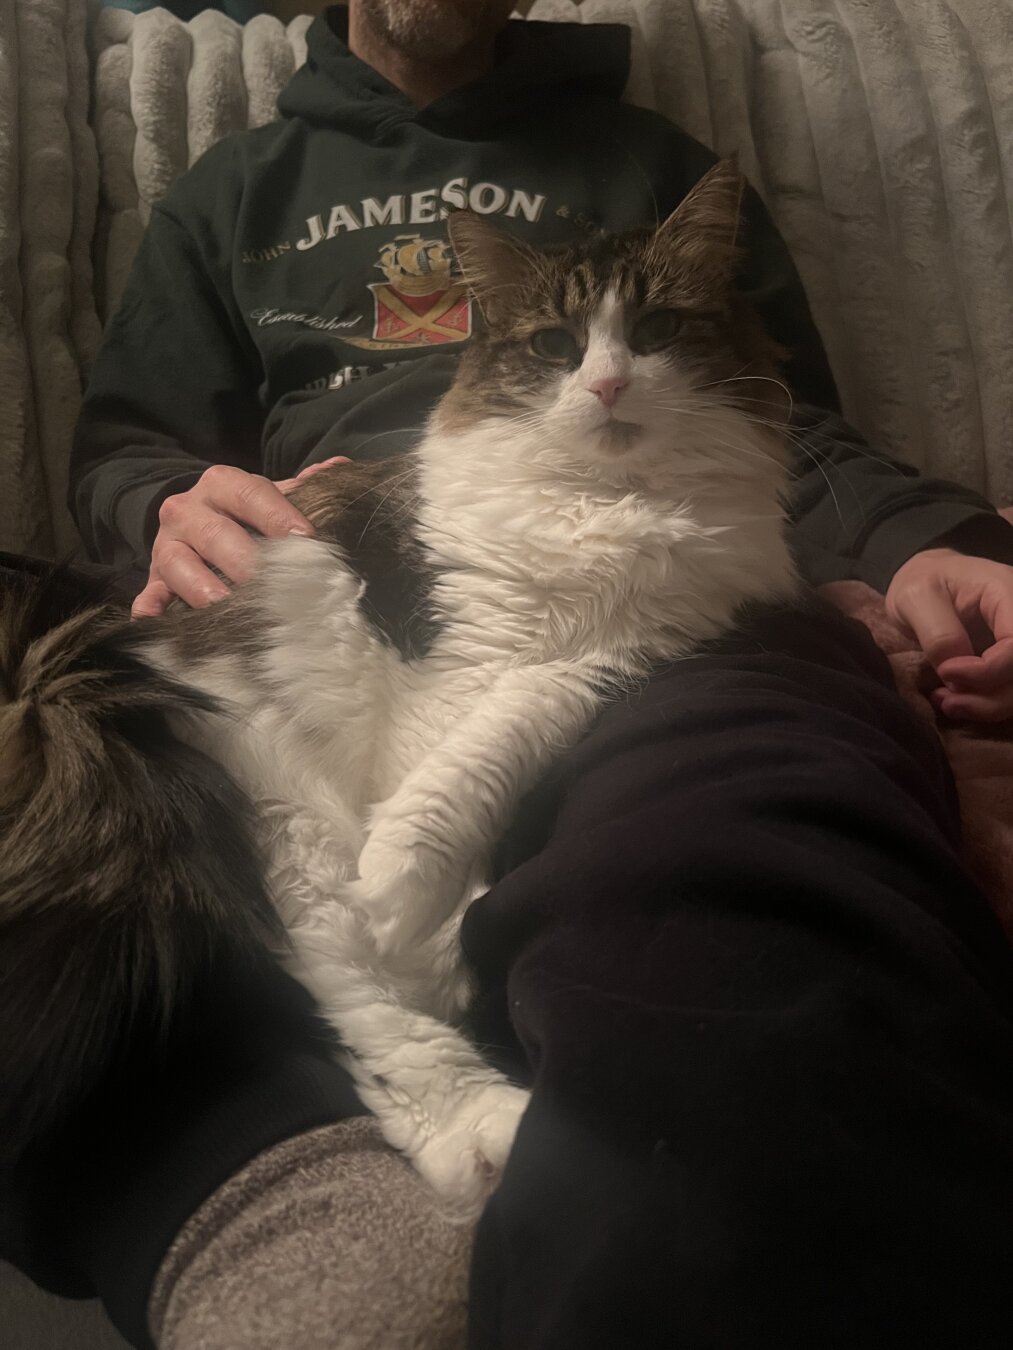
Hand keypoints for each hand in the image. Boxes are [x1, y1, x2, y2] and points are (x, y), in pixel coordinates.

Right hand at [131, 457, 346, 617]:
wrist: (191, 519)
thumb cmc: (242, 513)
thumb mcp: (268, 495)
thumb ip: (302, 488)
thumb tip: (340, 469)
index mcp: (222, 484)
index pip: (250, 494)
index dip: (278, 516)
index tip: (306, 541)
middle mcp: (188, 509)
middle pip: (216, 535)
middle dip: (246, 561)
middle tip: (275, 587)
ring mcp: (166, 544)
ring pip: (178, 563)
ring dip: (202, 587)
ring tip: (228, 607)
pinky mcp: (153, 577)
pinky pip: (147, 592)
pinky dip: (150, 609)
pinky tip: (155, 622)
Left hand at [885, 548, 1012, 721]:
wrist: (925, 582)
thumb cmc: (921, 583)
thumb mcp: (916, 598)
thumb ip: (938, 633)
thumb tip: (955, 672)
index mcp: (1007, 591)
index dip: (987, 669)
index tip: (946, 672)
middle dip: (990, 697)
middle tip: (946, 699)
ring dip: (987, 706)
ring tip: (946, 702)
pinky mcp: (1010, 663)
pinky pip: (1010, 693)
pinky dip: (986, 706)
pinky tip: (955, 701)